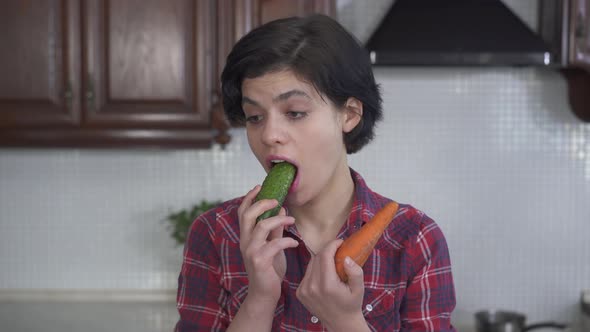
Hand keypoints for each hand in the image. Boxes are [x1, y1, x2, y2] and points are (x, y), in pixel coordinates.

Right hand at [238, 185, 298, 306]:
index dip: (249, 198)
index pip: (242, 212)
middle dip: (262, 203)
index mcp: (246, 236)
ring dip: (279, 219)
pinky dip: (287, 241)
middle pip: (248, 215)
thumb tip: (282, 209)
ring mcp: (251, 251)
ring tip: (291, 220)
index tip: (259, 187)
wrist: (264, 294)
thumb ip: (275, 229)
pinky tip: (294, 243)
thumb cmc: (269, 269)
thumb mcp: (272, 246)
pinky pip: (274, 244)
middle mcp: (245, 242)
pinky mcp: (260, 261)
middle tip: (277, 200)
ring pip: (262, 226)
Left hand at [296, 239, 368, 331]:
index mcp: (327, 285)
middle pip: (317, 257)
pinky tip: (324, 275)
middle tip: (338, 251)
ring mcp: (304, 290)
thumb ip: (355, 272)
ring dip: (321, 260)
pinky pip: (307, 273)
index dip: (332, 245)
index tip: (340, 242)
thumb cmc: (351, 304)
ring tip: (332, 263)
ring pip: (311, 264)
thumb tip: (346, 257)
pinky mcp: (300, 293)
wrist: (340, 323)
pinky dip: (315, 270)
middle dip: (328, 251)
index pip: (325, 255)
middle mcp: (312, 287)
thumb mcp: (359, 288)